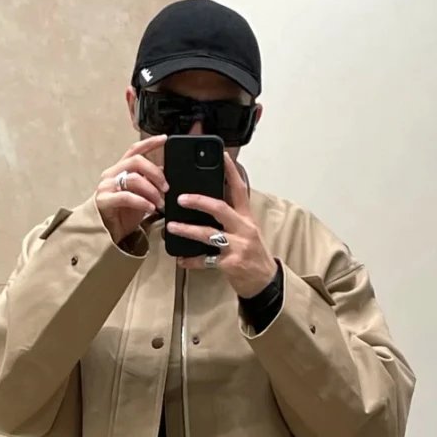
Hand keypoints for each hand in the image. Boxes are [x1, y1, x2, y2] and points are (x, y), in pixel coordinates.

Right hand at [95, 135, 166, 247]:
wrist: (105, 233)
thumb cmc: (122, 213)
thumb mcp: (140, 195)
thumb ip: (148, 182)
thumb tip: (164, 170)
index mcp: (120, 169)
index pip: (135, 150)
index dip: (150, 143)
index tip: (165, 139)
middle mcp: (111, 174)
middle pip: (137, 162)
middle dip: (155, 173)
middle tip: (166, 187)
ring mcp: (106, 186)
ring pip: (134, 179)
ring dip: (152, 191)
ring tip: (160, 203)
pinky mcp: (104, 200)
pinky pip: (127, 197)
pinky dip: (142, 202)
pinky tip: (151, 208)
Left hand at [167, 154, 276, 296]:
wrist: (265, 281)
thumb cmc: (253, 254)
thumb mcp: (247, 231)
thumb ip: (231, 218)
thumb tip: (207, 203)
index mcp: (246, 217)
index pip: (239, 189)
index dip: (231, 171)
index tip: (221, 155)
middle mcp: (243, 229)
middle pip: (220, 208)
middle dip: (199, 201)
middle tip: (181, 198)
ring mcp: (238, 246)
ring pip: (209, 234)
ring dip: (188, 230)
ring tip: (172, 226)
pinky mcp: (231, 264)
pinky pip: (206, 260)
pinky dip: (191, 260)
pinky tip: (180, 259)